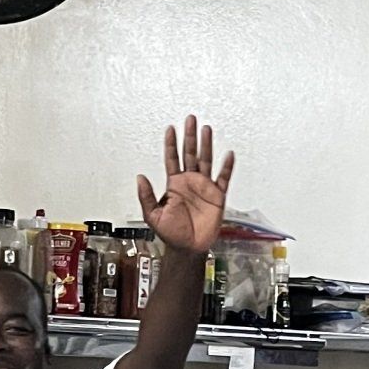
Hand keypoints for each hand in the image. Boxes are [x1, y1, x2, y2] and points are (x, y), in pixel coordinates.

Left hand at [136, 115, 234, 256]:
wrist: (188, 248)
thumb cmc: (172, 234)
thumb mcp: (153, 216)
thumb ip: (146, 196)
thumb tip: (140, 177)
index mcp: (174, 185)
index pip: (172, 159)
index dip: (171, 144)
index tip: (170, 129)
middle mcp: (190, 182)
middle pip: (190, 154)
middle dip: (189, 137)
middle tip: (190, 120)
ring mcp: (204, 187)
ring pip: (206, 160)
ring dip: (206, 145)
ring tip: (206, 129)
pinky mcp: (217, 196)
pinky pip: (223, 179)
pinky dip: (226, 167)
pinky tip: (228, 155)